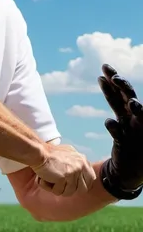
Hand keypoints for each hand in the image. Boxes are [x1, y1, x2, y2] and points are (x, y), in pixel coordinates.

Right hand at [30, 143, 95, 196]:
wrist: (38, 152)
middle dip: (70, 189)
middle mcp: (81, 166)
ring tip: (49, 177)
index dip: (81, 184)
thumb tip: (81, 172)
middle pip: (82, 189)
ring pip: (69, 192)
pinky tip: (44, 178)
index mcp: (83, 160)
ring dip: (58, 188)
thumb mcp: (68, 154)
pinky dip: (49, 187)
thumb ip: (77, 163)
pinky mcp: (64, 178)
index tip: (72, 183)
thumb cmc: (49, 153)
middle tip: (58, 182)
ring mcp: (73, 172)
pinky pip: (58, 191)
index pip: (91, 179)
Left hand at [98, 64, 142, 198]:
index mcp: (132, 114)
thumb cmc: (128, 141)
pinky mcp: (126, 146)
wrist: (129, 171)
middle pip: (129, 99)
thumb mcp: (124, 119)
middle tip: (113, 76)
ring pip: (129, 115)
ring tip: (124, 98)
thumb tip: (103, 77)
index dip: (114, 80)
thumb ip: (117, 101)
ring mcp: (132, 133)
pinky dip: (115, 129)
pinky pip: (120, 136)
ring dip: (128, 105)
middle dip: (122, 87)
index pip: (122, 93)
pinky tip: (110, 123)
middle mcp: (134, 120)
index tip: (104, 67)